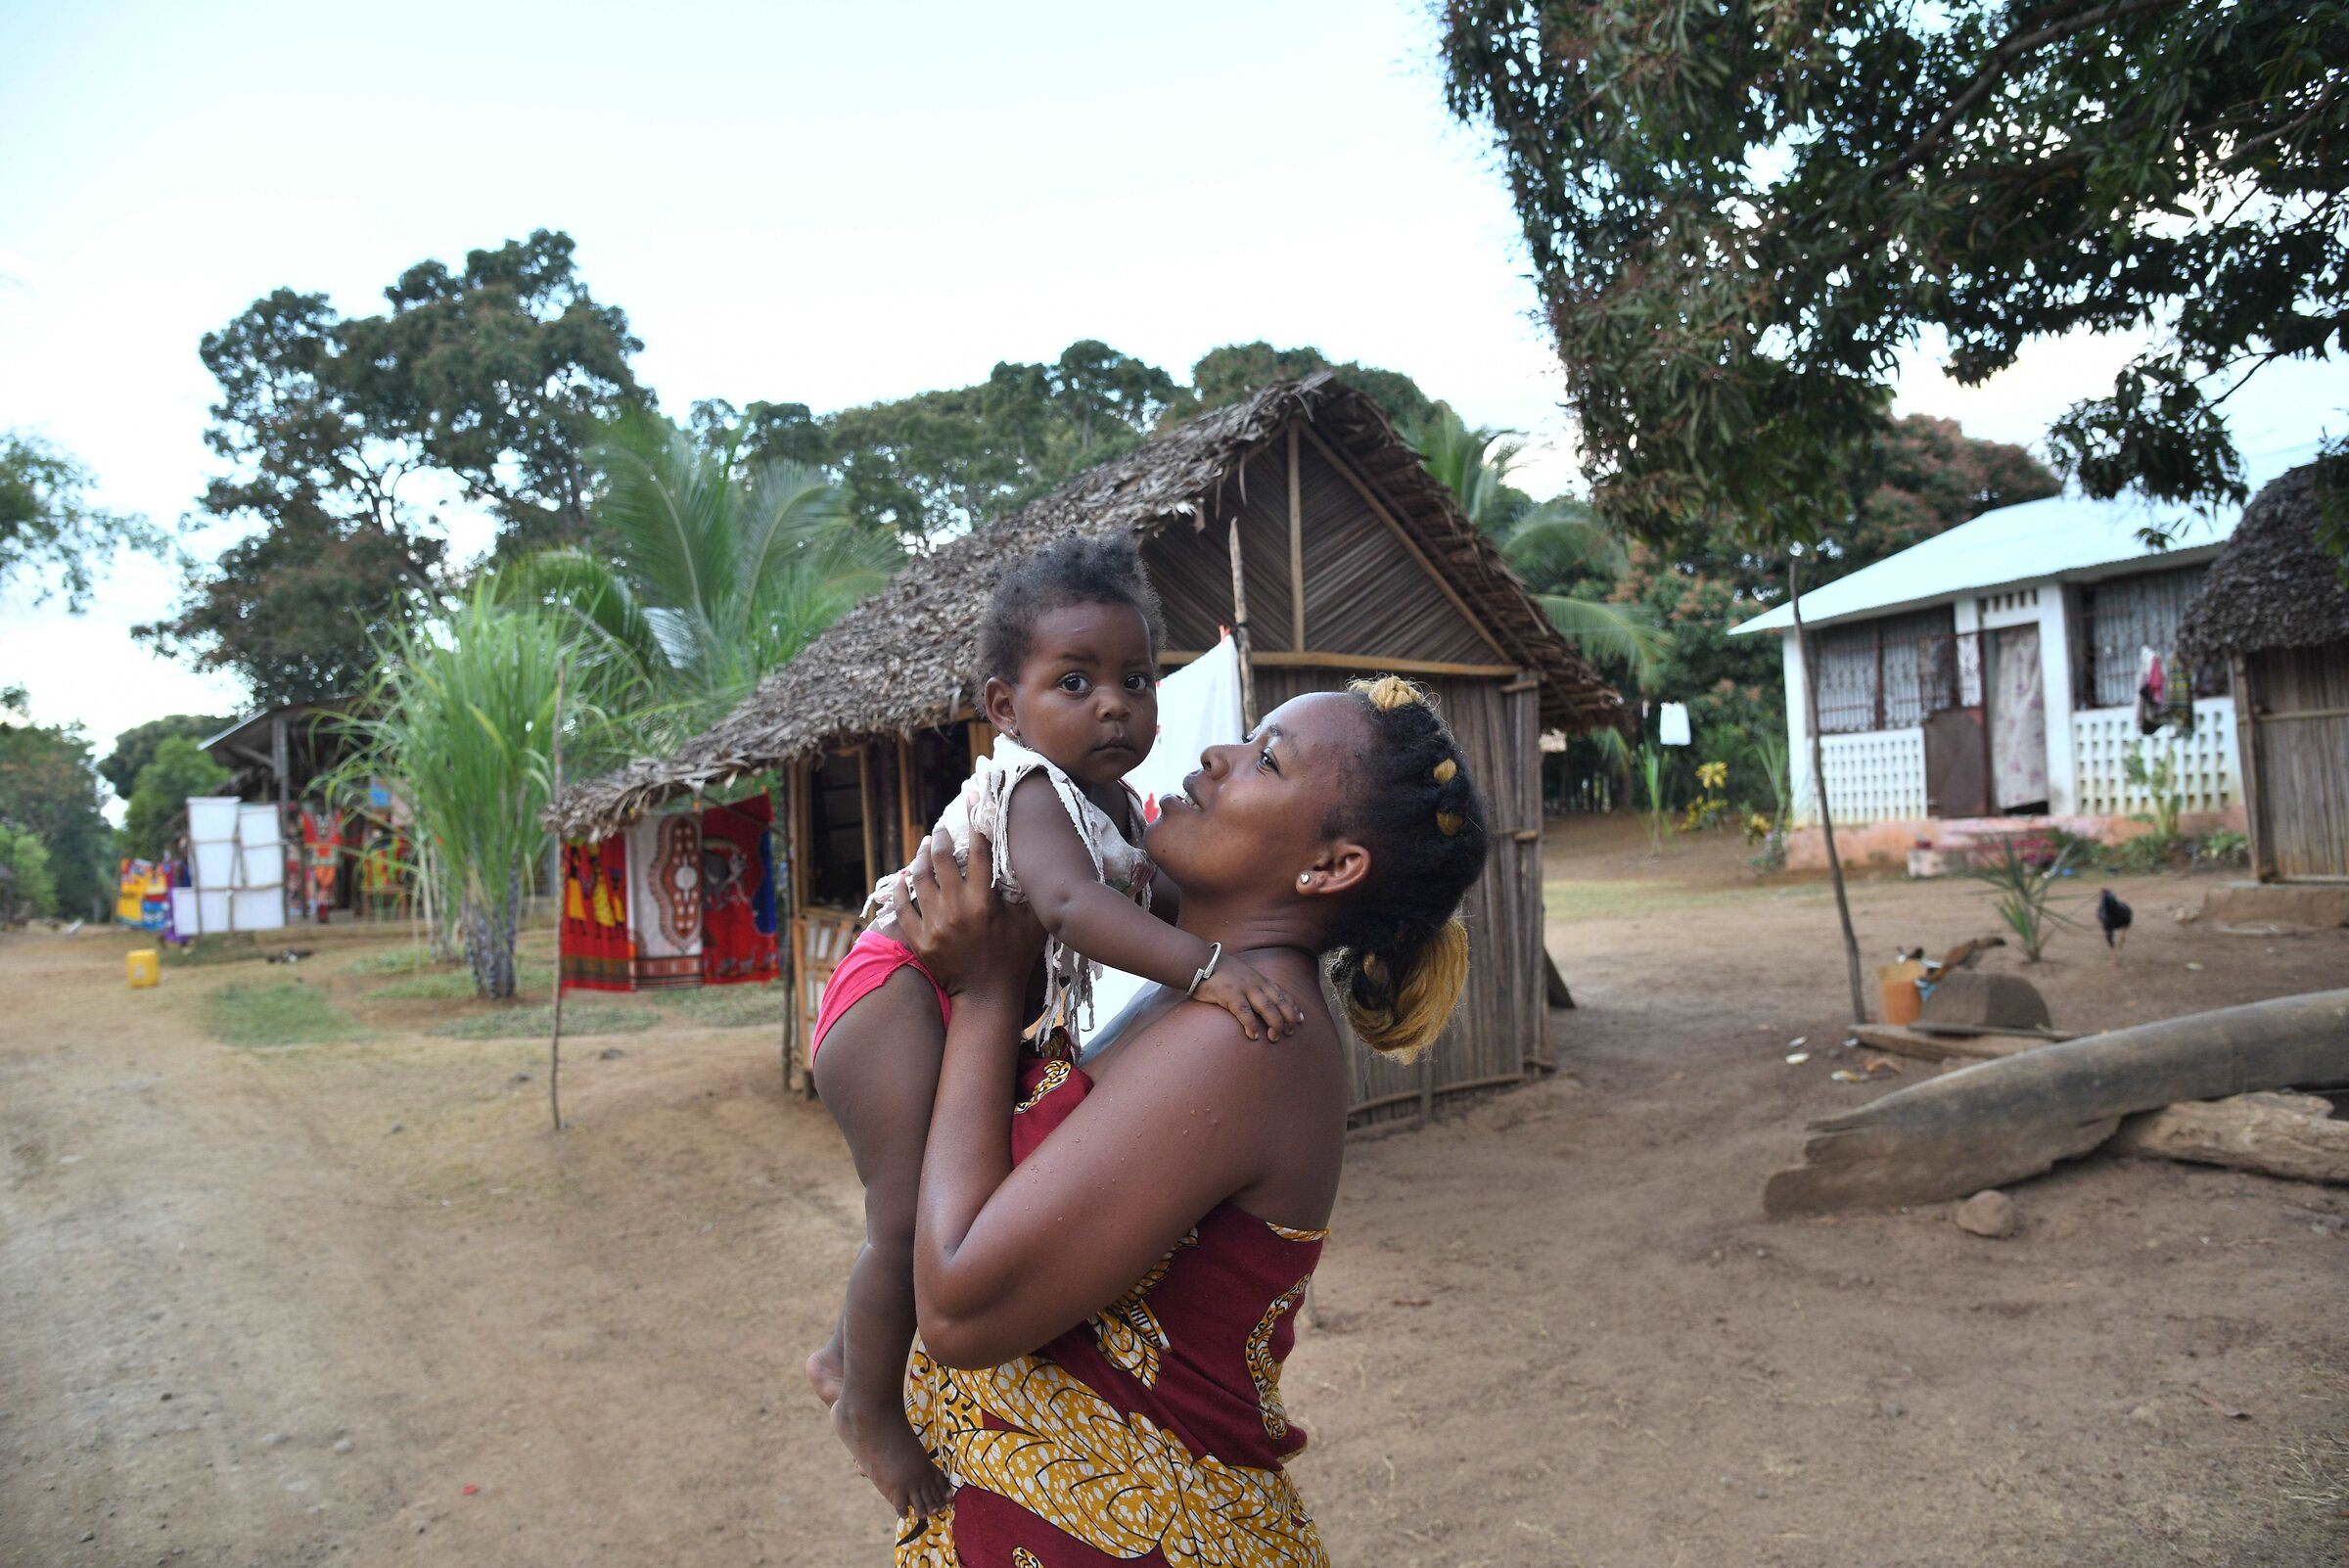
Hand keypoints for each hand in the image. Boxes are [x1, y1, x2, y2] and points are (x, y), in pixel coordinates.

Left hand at [892, 826, 1045, 999]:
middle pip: (942, 859)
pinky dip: (900, 890)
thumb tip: (1038, 864)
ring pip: (918, 879)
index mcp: (984, 902)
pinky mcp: (919, 940)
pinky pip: (902, 908)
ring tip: (926, 846)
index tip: (972, 801)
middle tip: (942, 828)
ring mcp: (934, 925)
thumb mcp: (1033, 924)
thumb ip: (1033, 895)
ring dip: (921, 858)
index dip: (975, 821)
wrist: (986, 996)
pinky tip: (903, 877)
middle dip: (941, 837)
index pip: (978, 851)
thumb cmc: (1014, 958)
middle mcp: (956, 909)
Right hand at [1192, 955, 1306, 1042]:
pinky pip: (1244, 1012)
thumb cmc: (1220, 971)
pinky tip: (1254, 1035)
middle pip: (1279, 1002)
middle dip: (1288, 1018)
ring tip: (1274, 1038)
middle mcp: (1256, 983)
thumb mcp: (1243, 974)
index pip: (1282, 993)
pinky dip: (1251, 1024)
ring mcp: (1244, 988)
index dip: (1293, 1007)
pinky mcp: (1230, 994)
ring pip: (1267, 1008)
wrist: (1201, 962)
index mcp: (1260, 979)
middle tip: (1290, 1033)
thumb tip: (1260, 1000)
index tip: (1300, 1019)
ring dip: (1274, 1024)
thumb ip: (1253, 985)